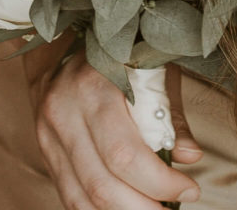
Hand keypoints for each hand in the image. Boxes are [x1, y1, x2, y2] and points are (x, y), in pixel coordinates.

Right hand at [33, 50, 200, 208]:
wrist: (61, 43)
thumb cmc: (116, 55)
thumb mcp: (151, 70)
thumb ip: (170, 116)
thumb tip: (191, 156)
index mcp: (92, 85)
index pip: (125, 153)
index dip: (160, 182)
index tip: (189, 190)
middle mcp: (64, 112)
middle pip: (102, 185)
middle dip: (144, 209)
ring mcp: (49, 135)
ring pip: (84, 198)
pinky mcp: (46, 152)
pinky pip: (70, 196)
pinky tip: (125, 209)